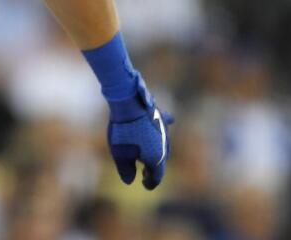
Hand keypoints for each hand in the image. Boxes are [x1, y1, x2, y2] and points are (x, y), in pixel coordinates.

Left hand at [106, 73, 173, 189]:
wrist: (129, 104)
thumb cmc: (123, 132)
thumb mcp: (120, 154)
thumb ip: (125, 170)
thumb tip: (129, 181)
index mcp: (156, 159)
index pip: (156, 176)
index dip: (150, 183)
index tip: (145, 185)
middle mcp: (165, 147)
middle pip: (161, 162)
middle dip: (154, 169)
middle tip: (145, 173)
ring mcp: (165, 132)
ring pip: (164, 145)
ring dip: (157, 152)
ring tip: (150, 155)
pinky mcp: (161, 118)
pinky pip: (165, 124)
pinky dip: (165, 126)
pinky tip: (170, 121)